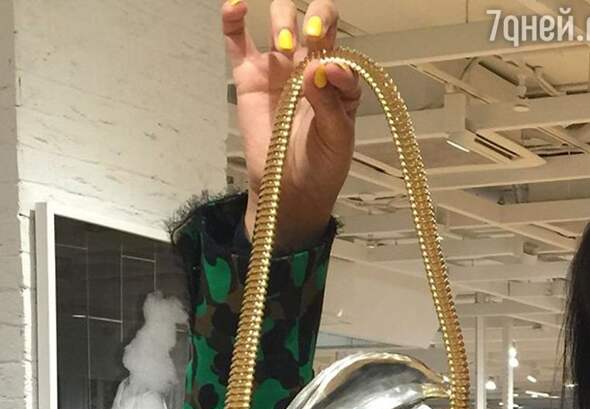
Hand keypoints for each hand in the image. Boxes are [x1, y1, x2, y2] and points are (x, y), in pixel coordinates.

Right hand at [222, 0, 360, 250]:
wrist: (290, 190)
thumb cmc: (322, 165)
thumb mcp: (338, 137)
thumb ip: (332, 101)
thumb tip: (319, 65)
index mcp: (336, 76)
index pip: (338, 37)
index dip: (332, 33)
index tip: (323, 57)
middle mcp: (308, 65)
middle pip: (311, 17)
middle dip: (311, 16)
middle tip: (306, 39)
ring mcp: (277, 69)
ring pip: (279, 21)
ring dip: (282, 22)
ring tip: (282, 49)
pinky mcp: (249, 78)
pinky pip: (237, 41)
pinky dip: (232, 19)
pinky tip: (236, 7)